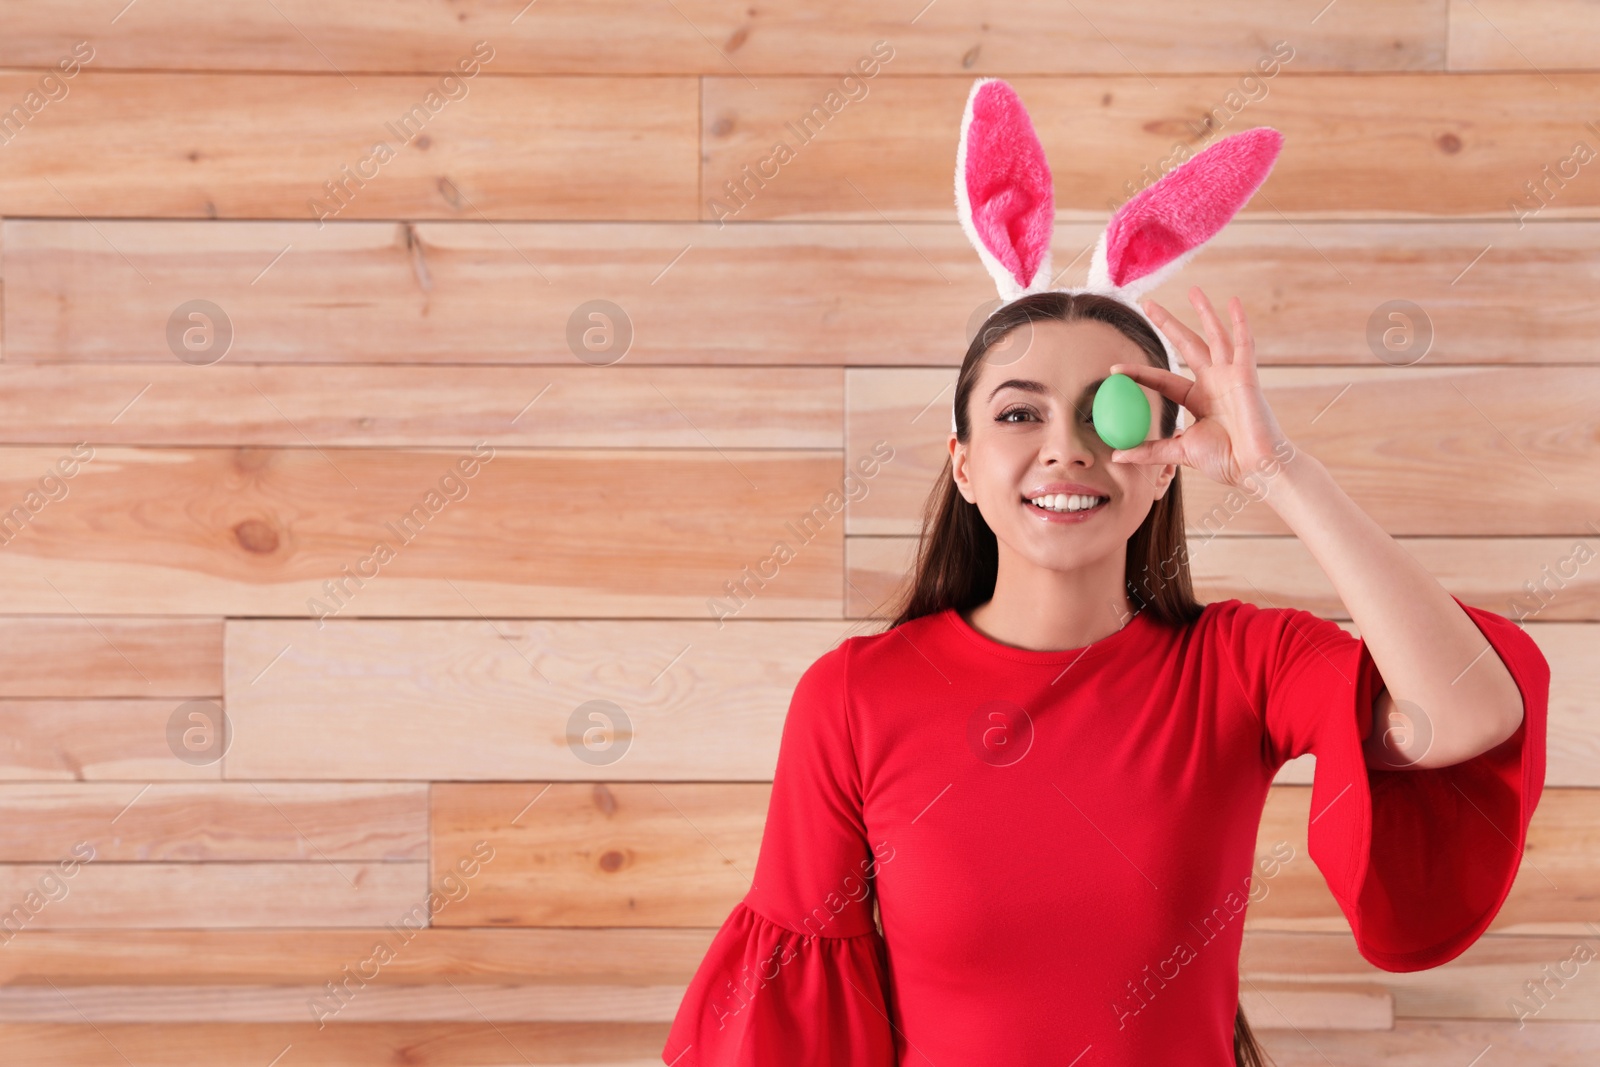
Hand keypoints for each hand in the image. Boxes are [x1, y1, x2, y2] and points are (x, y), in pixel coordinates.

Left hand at [1108, 286, 1292, 489]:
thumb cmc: (1225, 461)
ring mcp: (1231, 376)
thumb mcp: (1180, 452)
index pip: (1163, 379)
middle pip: (1187, 345)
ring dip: (1204, 312)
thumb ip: (1150, 451)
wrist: (1256, 468)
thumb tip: (1117, 455)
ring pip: (1214, 336)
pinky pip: (1243, 344)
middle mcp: (1214, 382)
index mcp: (1198, 399)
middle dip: (1169, 324)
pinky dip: (1239, 322)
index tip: (1115, 369)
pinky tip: (1233, 302)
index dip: (1140, 373)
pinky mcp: (1247, 376)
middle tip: (1148, 303)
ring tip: (1193, 289)